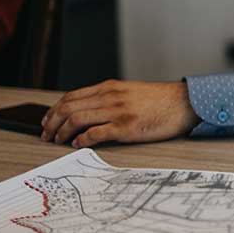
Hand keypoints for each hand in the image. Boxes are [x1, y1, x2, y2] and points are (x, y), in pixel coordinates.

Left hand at [41, 80, 200, 147]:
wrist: (186, 103)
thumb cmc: (162, 101)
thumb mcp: (132, 92)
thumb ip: (111, 98)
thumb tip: (91, 112)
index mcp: (110, 87)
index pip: (71, 96)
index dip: (54, 110)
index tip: (48, 121)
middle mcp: (110, 97)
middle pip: (68, 108)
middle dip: (52, 123)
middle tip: (46, 134)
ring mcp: (117, 112)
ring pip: (76, 120)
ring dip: (62, 132)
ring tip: (58, 141)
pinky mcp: (125, 127)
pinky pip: (94, 134)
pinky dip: (81, 140)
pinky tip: (78, 145)